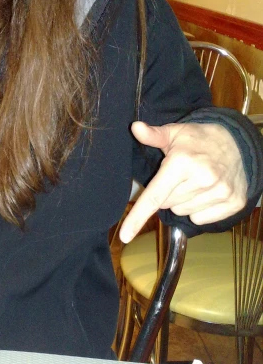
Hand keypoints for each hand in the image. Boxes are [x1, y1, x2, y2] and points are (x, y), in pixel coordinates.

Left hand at [119, 121, 247, 242]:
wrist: (238, 143)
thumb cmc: (199, 139)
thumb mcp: (175, 133)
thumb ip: (153, 135)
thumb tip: (135, 128)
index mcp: (183, 162)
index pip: (154, 196)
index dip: (137, 217)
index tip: (124, 236)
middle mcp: (203, 179)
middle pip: (166, 205)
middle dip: (168, 193)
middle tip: (179, 177)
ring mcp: (220, 193)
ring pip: (183, 212)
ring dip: (184, 201)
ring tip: (195, 182)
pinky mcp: (233, 203)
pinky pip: (201, 219)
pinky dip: (200, 210)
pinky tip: (207, 192)